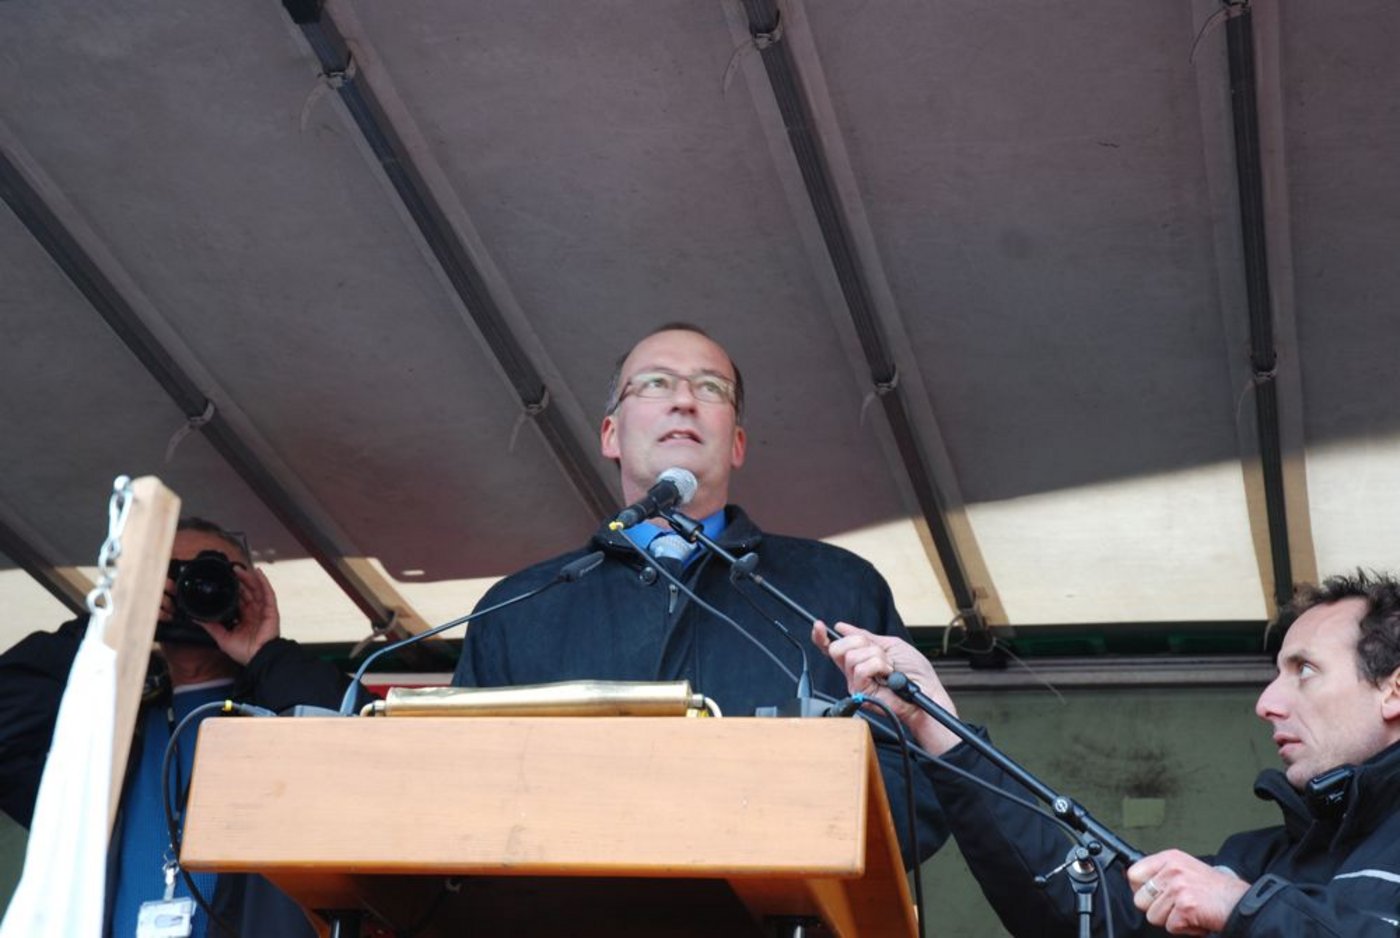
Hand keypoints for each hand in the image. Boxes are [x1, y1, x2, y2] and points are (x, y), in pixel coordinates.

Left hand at [198, 566, 280, 665]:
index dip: (232, 589)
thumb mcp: (222, 637)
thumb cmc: (244, 652)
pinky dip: (264, 582)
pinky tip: (258, 573)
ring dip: (248, 578)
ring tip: (239, 568)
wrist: (257, 658)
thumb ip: (211, 626)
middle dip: (239, 580)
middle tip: (230, 570)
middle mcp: (254, 612)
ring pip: (256, 589)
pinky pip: (268, 593)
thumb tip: (196, 618)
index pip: (238, 599)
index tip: (224, 580)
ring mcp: (263, 610)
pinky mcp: (271, 610)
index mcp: (244, 618)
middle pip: (247, 591)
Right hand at [811, 621, 962, 753]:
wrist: (926, 691)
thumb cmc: (915, 672)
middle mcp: (854, 671)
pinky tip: (887, 674)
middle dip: (861, 643)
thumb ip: (866, 636)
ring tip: (888, 668)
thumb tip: (843, 627)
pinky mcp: (860, 692)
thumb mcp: (890, 645)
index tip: (819, 626)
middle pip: (838, 647)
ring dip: (876, 656)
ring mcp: (855, 682)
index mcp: (859, 659)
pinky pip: (861, 669)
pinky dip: (878, 666)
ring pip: (852, 656)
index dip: (822, 637)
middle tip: (879, 653)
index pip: (833, 648)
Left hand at [1127, 849, 1249, 934]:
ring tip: (1189, 910)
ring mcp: (1178, 888)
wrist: (1239, 902)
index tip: (1152, 895)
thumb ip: (1160, 872)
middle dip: (1156, 908)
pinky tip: (1196, 918)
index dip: (1140, 890)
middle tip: (1176, 905)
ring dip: (1171, 919)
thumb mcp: (1183, 868)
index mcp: (1169, 858)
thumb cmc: (1213, 889)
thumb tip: (1132, 880)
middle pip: (1140, 899)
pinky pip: (1170, 926)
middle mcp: (1172, 870)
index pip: (1133, 874)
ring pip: (1153, 916)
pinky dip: (1184, 928)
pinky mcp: (1185, 907)